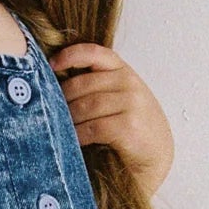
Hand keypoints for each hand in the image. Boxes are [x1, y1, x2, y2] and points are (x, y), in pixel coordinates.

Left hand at [48, 44, 174, 197]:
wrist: (157, 155)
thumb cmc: (133, 126)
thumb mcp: (118, 97)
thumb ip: (97, 85)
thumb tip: (55, 83)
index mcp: (122, 71)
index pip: (93, 53)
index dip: (69, 56)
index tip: (51, 65)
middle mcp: (129, 82)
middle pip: (82, 84)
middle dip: (61, 99)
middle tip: (50, 112)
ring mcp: (131, 103)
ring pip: (85, 105)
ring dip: (68, 119)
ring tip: (59, 128)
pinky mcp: (129, 125)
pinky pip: (93, 127)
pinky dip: (79, 134)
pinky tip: (74, 140)